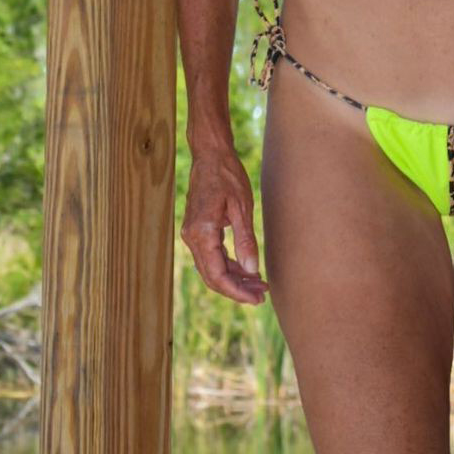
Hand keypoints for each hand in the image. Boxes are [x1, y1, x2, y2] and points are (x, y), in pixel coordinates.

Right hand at [181, 149, 269, 305]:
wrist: (210, 154)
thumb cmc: (227, 175)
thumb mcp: (242, 207)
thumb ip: (245, 240)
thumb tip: (252, 270)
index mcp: (201, 232)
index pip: (217, 274)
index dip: (237, 291)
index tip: (256, 298)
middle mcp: (191, 236)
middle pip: (212, 276)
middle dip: (237, 288)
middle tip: (261, 295)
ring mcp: (192, 234)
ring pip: (211, 267)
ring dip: (234, 278)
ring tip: (258, 284)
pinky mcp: (197, 230)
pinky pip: (211, 255)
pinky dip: (228, 264)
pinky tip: (246, 268)